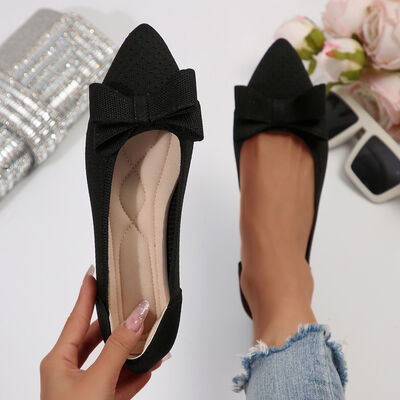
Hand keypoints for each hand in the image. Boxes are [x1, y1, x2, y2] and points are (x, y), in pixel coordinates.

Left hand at [40, 266, 165, 399]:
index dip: (87, 293)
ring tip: (152, 336)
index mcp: (59, 360)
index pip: (76, 316)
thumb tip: (137, 316)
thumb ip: (119, 348)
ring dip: (133, 351)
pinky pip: (119, 381)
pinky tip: (149, 366)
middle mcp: (69, 371)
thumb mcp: (96, 382)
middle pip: (98, 337)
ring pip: (112, 360)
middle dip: (121, 325)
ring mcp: (85, 388)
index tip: (94, 272)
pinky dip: (134, 374)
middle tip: (135, 306)